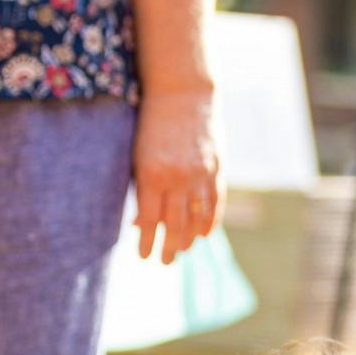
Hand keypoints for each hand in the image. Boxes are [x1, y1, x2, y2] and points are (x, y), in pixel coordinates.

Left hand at [130, 85, 218, 263]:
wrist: (182, 92)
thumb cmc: (151, 123)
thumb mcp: (138, 155)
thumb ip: (141, 188)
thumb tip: (139, 223)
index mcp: (152, 174)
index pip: (151, 220)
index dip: (148, 242)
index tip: (143, 256)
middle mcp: (179, 178)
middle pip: (176, 225)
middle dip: (170, 247)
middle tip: (165, 262)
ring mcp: (201, 174)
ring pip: (198, 218)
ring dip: (190, 239)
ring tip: (183, 251)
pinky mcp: (217, 168)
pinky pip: (215, 203)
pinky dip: (210, 222)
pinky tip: (204, 234)